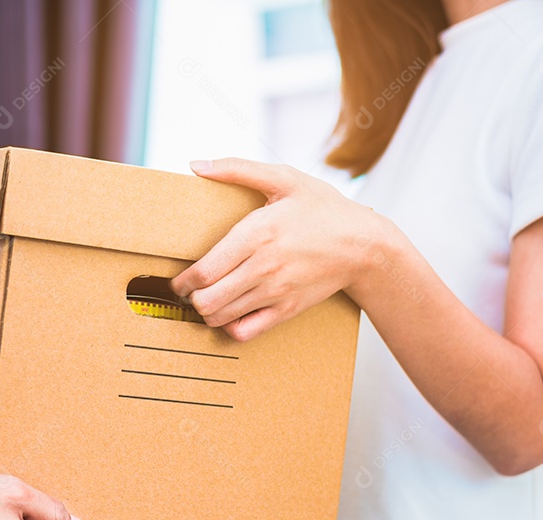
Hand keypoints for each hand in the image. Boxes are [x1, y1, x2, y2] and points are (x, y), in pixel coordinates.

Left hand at [171, 157, 381, 340]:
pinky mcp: (287, 310)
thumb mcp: (284, 179)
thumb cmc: (322, 209)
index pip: (204, 272)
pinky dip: (229, 327)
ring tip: (208, 300)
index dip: (182, 282)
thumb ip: (237, 169)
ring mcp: (275, 292)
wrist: (364, 245)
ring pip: (221, 317)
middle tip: (190, 290)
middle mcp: (263, 267)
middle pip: (207, 299)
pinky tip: (230, 313)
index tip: (179, 280)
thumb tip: (196, 164)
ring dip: (206, 312)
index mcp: (257, 234)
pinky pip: (245, 332)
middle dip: (190, 298)